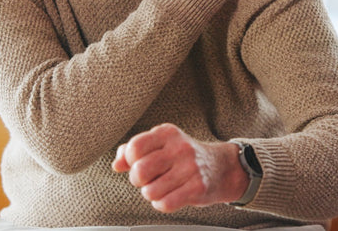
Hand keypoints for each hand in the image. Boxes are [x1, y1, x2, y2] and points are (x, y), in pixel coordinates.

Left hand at [111, 123, 248, 211]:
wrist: (221, 167)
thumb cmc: (183, 156)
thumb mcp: (160, 144)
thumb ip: (133, 150)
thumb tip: (117, 165)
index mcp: (167, 133)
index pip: (134, 147)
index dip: (130, 161)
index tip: (138, 163)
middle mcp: (180, 147)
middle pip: (140, 171)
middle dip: (138, 180)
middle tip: (148, 179)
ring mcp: (191, 167)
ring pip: (150, 191)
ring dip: (152, 193)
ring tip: (162, 186)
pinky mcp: (198, 187)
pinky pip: (165, 204)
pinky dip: (162, 204)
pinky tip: (170, 196)